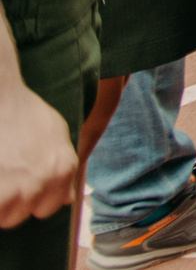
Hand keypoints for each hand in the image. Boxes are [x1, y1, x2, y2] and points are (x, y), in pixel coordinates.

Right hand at [0, 77, 77, 229]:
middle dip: (12, 203)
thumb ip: (64, 167)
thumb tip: (68, 199)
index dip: (32, 200)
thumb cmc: (27, 114)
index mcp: (63, 170)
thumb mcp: (57, 133)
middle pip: (22, 215)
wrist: (2, 99)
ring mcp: (17, 187)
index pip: (48, 208)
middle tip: (6, 179)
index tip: (21, 187)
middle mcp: (43, 181)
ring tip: (0, 177)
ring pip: (4, 217)